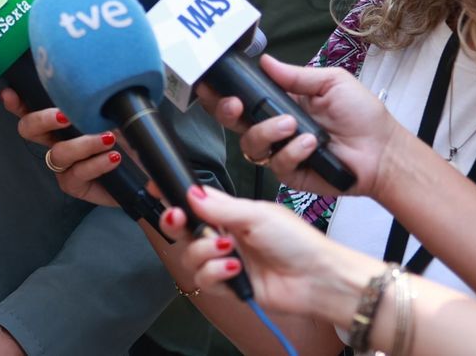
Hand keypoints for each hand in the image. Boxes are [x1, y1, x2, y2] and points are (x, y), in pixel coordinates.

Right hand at [1, 91, 125, 207]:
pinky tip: (113, 158)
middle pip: (29, 130)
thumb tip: (98, 80)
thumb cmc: (128, 138)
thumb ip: (100, 99)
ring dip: (83, 144)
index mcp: (60, 122)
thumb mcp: (115, 112)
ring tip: (109, 139)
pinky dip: (96, 163)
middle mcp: (56, 141)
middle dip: (42, 119)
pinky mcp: (74, 184)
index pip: (31, 108)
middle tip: (64, 116)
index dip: (16, 102)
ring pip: (57, 153)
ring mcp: (63, 165)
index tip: (10, 94)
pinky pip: (77, 173)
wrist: (146, 173)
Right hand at [167, 186, 378, 319]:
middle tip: (178, 218)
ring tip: (228, 250)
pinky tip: (233, 268)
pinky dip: (215, 273)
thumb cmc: (297, 242)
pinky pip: (205, 280)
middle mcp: (224, 235)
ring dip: (204, 252)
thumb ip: (220, 207)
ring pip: (190, 256)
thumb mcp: (257, 214)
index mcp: (230, 213)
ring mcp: (226, 260)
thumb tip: (190, 193)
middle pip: (184, 230)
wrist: (317, 278)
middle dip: (175, 222)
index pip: (194, 202)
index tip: (159, 190)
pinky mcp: (229, 285)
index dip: (175, 198)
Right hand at [207, 56, 400, 198]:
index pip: (243, 97)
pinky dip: (293, 151)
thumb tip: (265, 61)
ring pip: (251, 144)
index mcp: (281, 103)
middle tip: (236, 104)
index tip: (214, 84)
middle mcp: (276, 128)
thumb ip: (296, 76)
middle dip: (226, 111)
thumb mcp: (331, 83)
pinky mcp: (292, 173)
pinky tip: (311, 144)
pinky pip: (277, 164)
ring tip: (292, 124)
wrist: (384, 152)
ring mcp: (282, 151)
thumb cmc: (364, 116)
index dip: (223, 92)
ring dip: (267, 131)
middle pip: (234, 122)